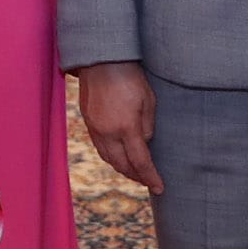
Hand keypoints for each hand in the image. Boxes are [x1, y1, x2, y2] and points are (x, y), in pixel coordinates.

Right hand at [76, 61, 163, 194]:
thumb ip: (148, 125)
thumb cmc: (130, 77)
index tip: (160, 188)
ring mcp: (95, 128)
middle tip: (148, 182)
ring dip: (123, 169)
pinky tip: (119, 156)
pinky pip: (100, 148)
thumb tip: (145, 143)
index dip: (151, 177)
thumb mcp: (149, 100)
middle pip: (122, 165)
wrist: (102, 60)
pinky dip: (111, 157)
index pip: (141, 162)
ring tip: (135, 172)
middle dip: (136, 177)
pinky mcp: (88, 122)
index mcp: (127, 127)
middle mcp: (108, 132)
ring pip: (109, 159)